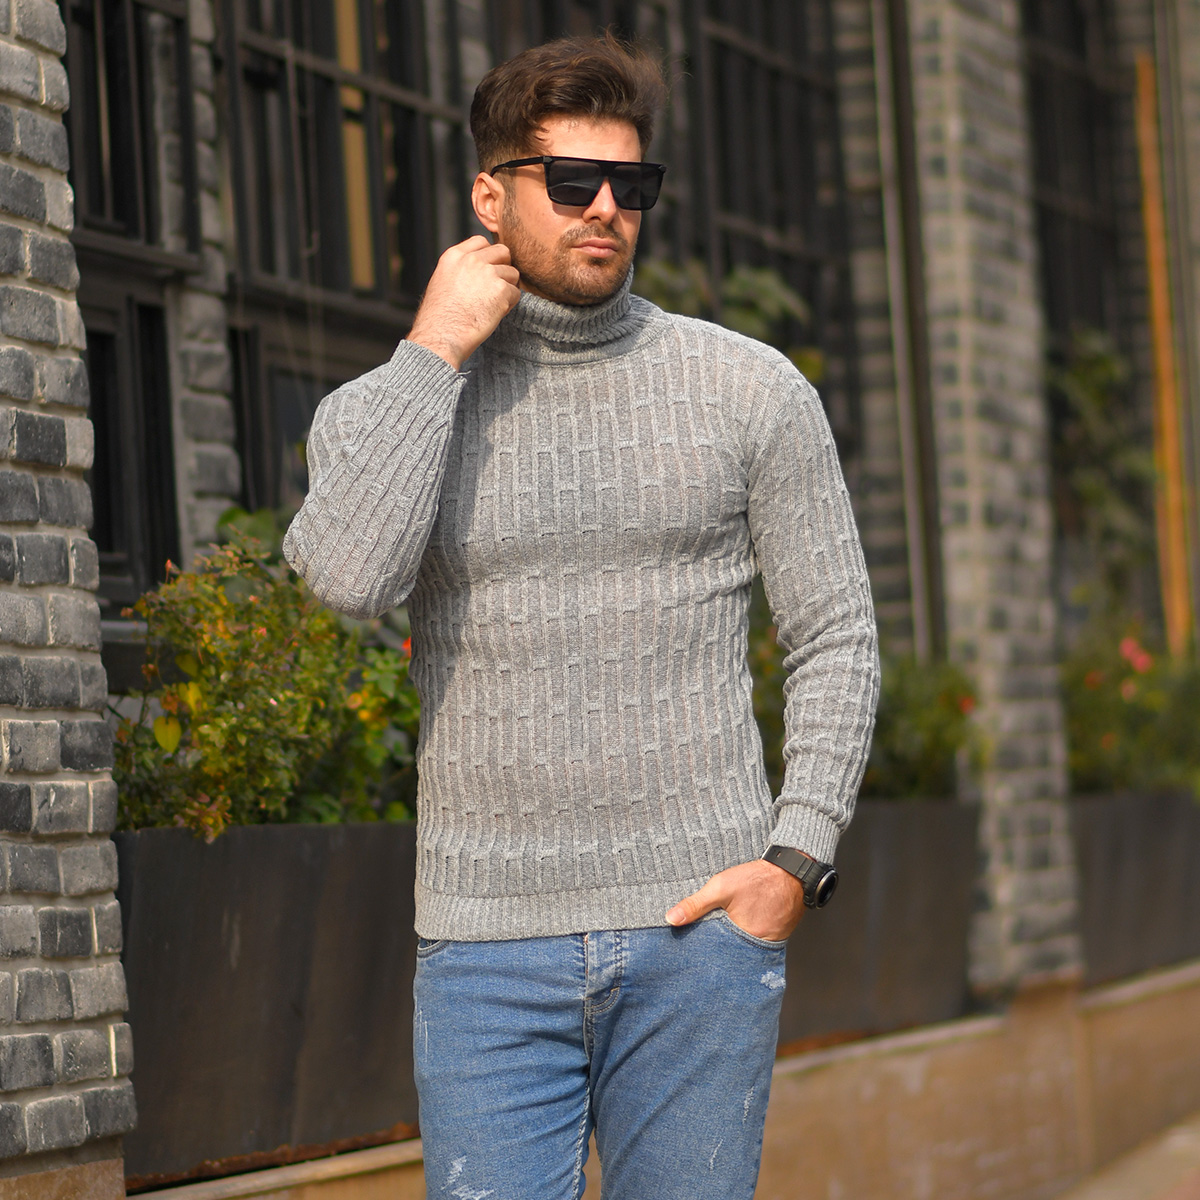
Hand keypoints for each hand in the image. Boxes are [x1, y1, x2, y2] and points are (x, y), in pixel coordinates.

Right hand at [406, 235, 520, 369]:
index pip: (481, 241)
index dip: (489, 256)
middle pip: (503, 252)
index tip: (487, 271)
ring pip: (513, 273)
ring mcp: (487, 273)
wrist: (441, 337)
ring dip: (507, 288)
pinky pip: (516, 293)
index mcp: (454, 256)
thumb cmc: (439, 318)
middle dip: (503, 268)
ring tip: (491, 305)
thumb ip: (461, 269)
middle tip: (495, 288)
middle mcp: (471, 260)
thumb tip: (480, 268)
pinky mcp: (501, 290)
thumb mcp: (442, 282)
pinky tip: (494, 314)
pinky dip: (510, 305)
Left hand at [665, 858, 805, 941]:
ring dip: (731, 945)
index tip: (689, 954)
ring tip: (717, 940)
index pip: (716, 955)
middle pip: (730, 954)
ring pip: (743, 948)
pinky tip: (736, 929)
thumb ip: (696, 905)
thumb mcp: (721, 888)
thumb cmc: (756, 879)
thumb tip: (670, 919)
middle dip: (716, 952)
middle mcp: (757, 947)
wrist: (791, 871)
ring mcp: (769, 943)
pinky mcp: (775, 937)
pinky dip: (745, 937)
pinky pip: (755, 941)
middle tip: (700, 949)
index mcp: (742, 938)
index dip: (703, 953)